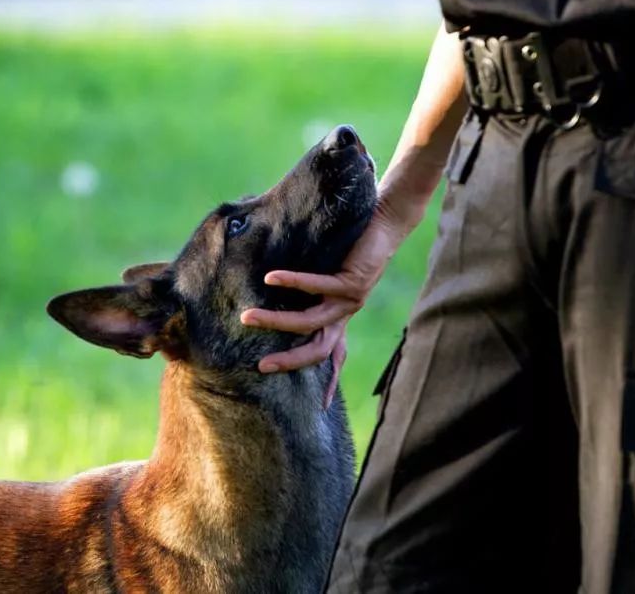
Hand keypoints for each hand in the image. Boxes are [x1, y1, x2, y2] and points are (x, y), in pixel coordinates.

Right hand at [240, 202, 406, 373]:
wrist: (387, 225)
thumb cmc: (353, 246)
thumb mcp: (328, 273)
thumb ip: (306, 287)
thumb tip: (266, 287)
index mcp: (341, 316)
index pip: (334, 356)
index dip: (329, 382)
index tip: (320, 408)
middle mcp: (345, 314)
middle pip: (317, 350)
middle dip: (289, 361)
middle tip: (259, 367)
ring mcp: (350, 301)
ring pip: (310, 321)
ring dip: (277, 322)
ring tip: (248, 318)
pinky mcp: (353, 282)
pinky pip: (317, 285)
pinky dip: (292, 282)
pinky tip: (270, 278)